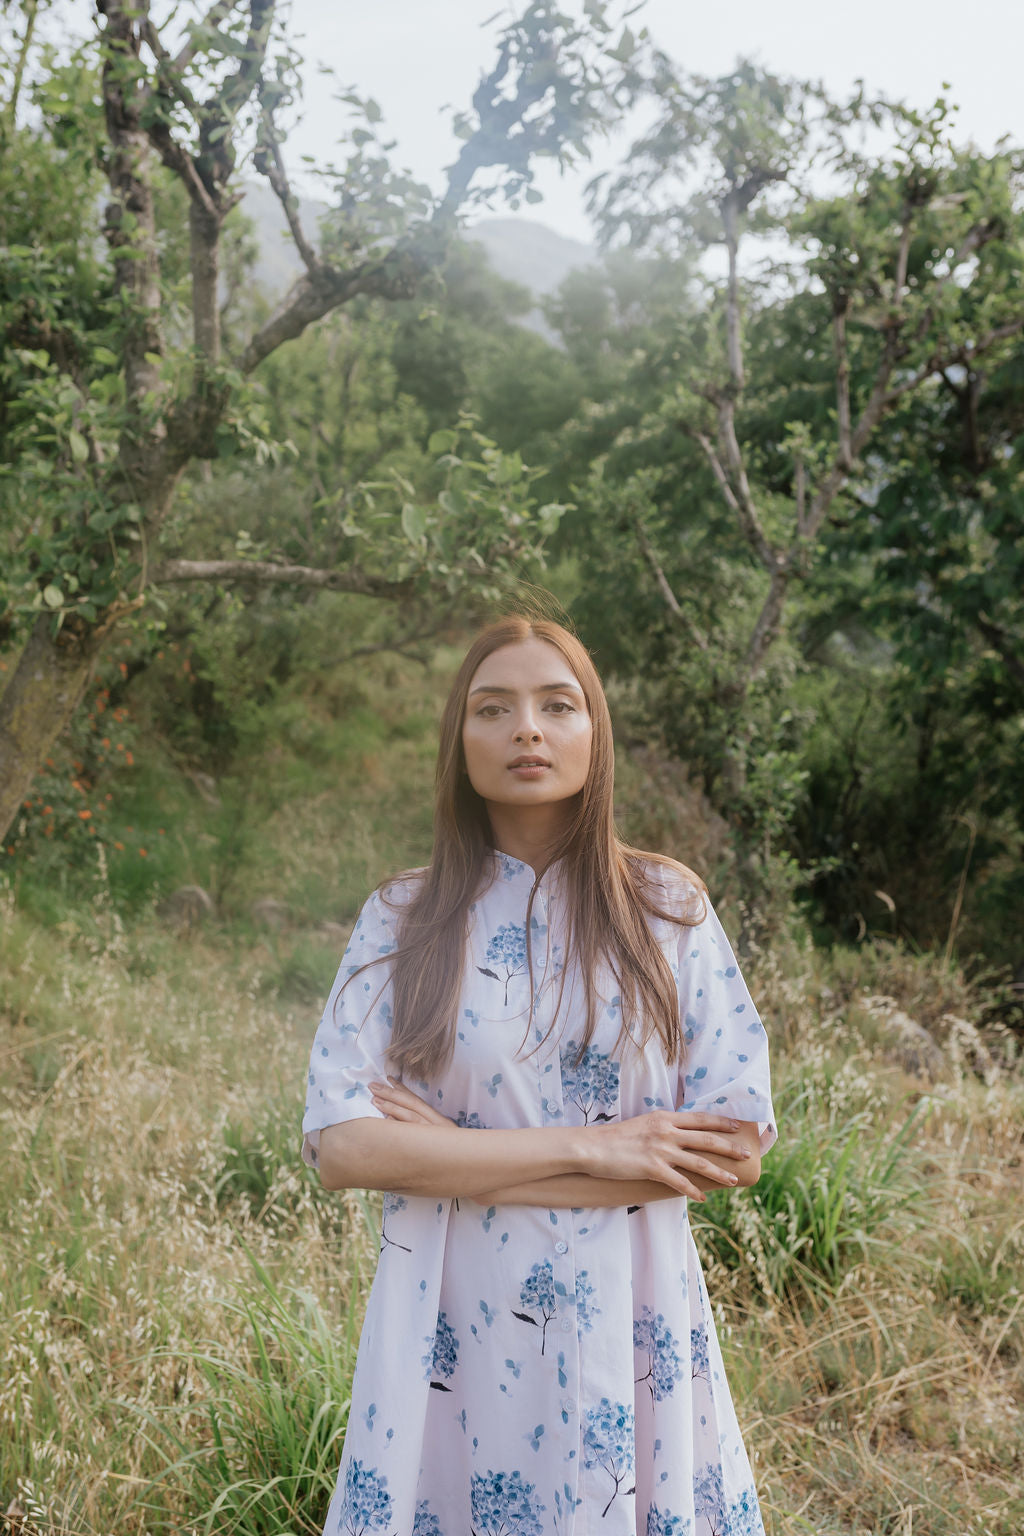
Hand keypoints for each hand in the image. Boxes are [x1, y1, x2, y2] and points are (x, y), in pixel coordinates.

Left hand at [368, 1078, 493, 1203]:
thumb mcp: (445, 1139)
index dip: (403, 1089)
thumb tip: (400, 1123)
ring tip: (374, 1100)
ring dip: (391, 1108)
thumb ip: (428, 1130)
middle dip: (391, 1094)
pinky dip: (400, 1127)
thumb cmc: (458, 1156)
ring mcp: (433, 1137)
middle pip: (411, 1105)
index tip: (390, 1079)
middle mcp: (436, 1125)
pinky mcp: (430, 1149)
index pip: (417, 1101)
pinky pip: (412, 1136)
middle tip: (372, 1085)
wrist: (475, 1169)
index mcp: (439, 1121)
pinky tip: (386, 1121)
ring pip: (410, 1118)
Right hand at [581, 1110, 751, 1201]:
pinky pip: (680, 1181)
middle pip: (706, 1138)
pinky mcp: (653, 1168)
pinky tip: (703, 1197)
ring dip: (719, 1172)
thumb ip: (662, 1128)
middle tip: (747, 1154)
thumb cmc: (615, 1137)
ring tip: (734, 1180)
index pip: (700, 1118)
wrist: (593, 1147)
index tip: (737, 1126)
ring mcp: (661, 1149)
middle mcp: (666, 1131)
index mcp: (664, 1118)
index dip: (721, 1122)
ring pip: (699, 1162)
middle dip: (729, 1147)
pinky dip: (694, 1190)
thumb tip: (678, 1135)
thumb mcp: (642, 1123)